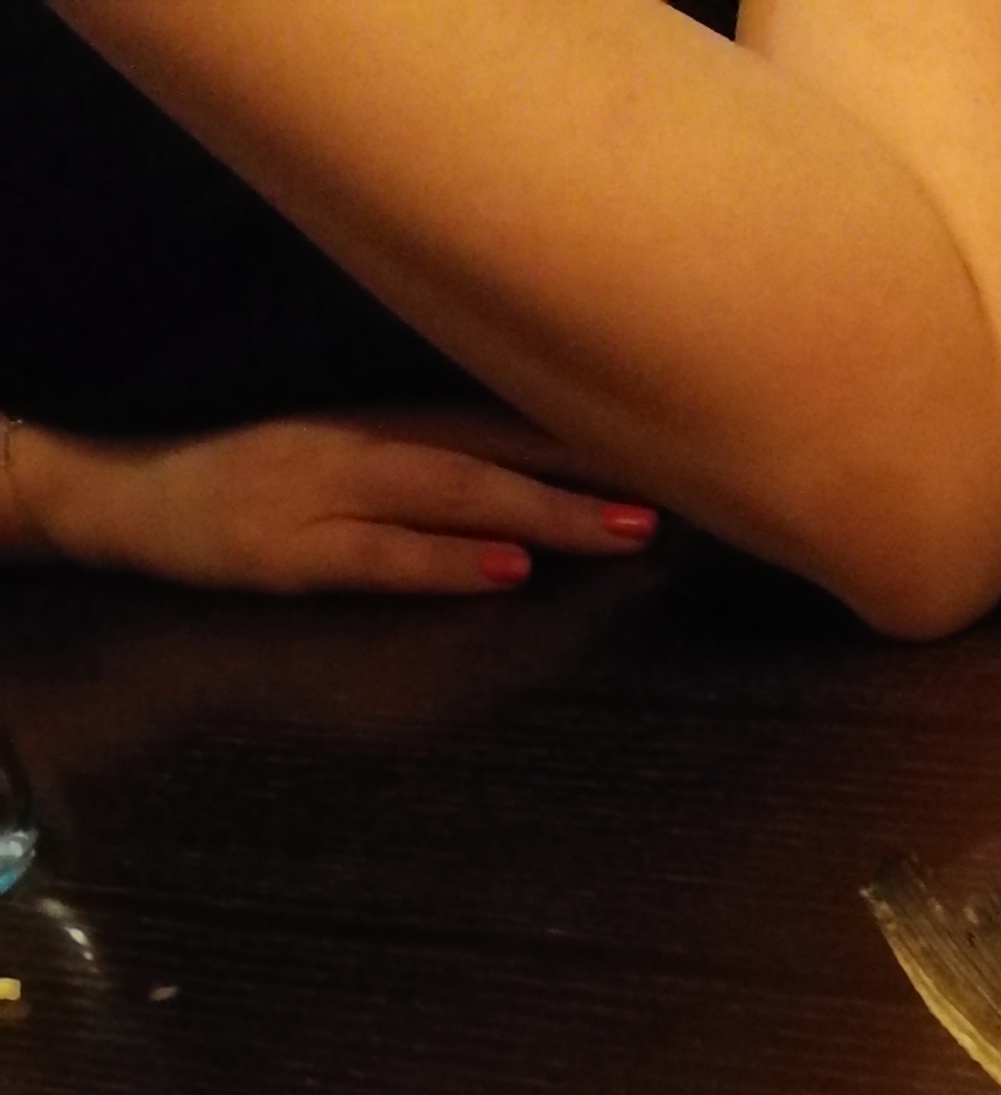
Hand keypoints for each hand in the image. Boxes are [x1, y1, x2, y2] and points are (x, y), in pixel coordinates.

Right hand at [0, 407, 657, 593]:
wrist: (131, 502)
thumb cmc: (253, 492)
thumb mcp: (346, 467)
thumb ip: (427, 476)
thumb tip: (528, 498)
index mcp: (380, 426)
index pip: (496, 421)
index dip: (578, 436)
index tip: (658, 450)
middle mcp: (363, 445)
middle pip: (491, 451)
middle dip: (583, 474)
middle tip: (669, 496)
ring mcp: (326, 493)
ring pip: (453, 495)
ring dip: (542, 511)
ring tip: (620, 531)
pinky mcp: (293, 550)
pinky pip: (385, 555)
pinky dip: (450, 560)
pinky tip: (510, 567)